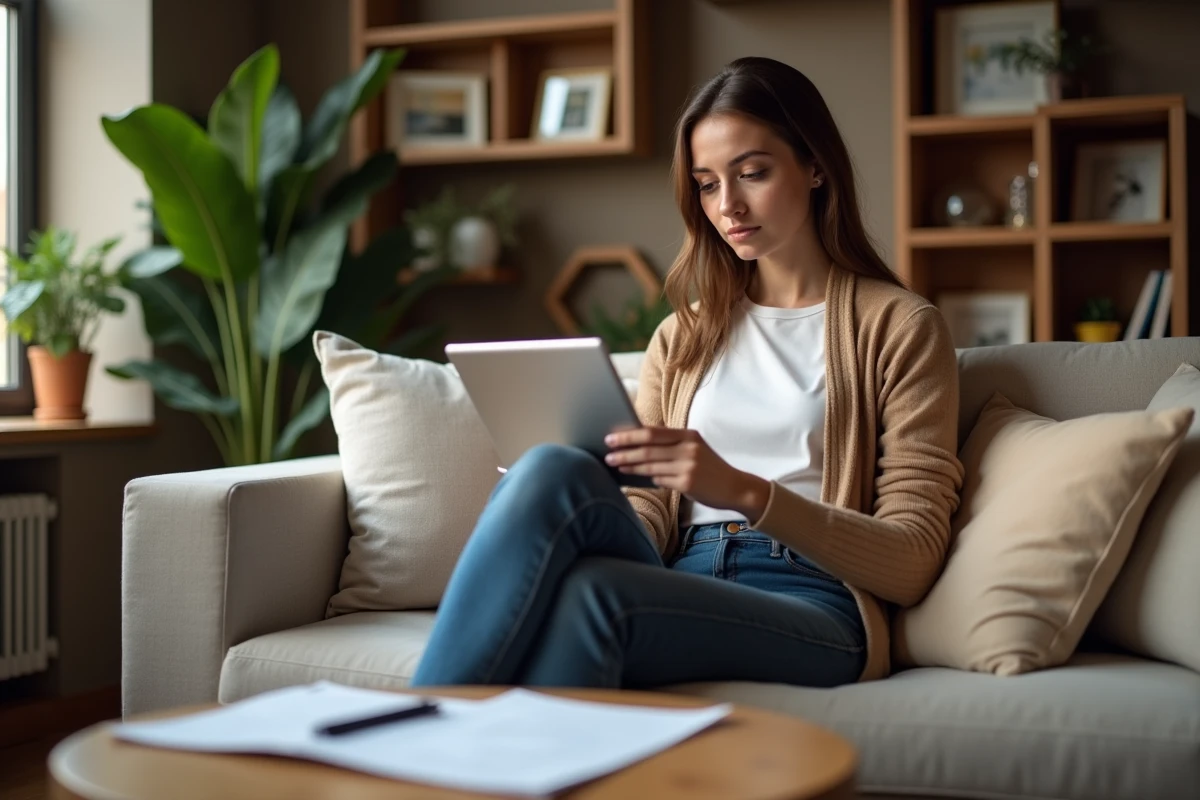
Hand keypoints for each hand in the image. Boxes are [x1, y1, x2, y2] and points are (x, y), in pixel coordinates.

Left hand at [604, 427, 769, 520]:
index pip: (653, 432)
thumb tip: (636, 446)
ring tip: (615, 465)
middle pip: (648, 448)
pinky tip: (634, 477)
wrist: (735, 487)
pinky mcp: (687, 483)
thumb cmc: (709, 468)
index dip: (629, 434)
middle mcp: (688, 448)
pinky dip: (645, 477)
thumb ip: (670, 446)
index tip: (612, 437)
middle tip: (607, 453)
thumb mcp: (694, 449)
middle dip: (624, 450)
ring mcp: (688, 466)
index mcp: (688, 435)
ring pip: (650, 464)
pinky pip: (659, 479)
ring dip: (630, 465)